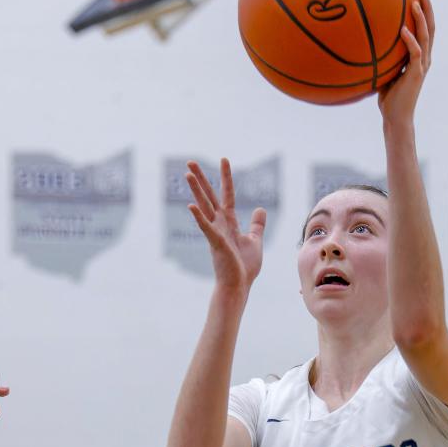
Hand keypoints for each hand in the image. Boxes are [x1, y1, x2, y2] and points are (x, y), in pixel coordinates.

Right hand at [185, 159, 265, 294]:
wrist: (238, 286)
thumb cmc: (244, 268)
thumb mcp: (255, 241)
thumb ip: (256, 225)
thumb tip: (260, 209)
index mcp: (229, 223)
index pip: (227, 195)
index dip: (226, 177)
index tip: (224, 159)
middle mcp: (219, 224)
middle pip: (209, 196)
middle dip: (201, 178)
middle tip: (190, 161)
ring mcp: (215, 233)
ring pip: (204, 207)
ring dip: (196, 190)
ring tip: (188, 174)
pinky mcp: (215, 243)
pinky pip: (205, 227)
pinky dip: (199, 217)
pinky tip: (190, 205)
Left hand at [378, 0, 432, 124]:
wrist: (396, 118)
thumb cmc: (388, 99)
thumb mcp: (385, 73)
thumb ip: (383, 58)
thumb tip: (368, 44)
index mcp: (419, 57)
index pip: (426, 30)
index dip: (425, 13)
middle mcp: (424, 58)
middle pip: (431, 27)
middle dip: (428, 7)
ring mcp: (422, 65)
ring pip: (427, 36)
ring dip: (422, 18)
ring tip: (416, 1)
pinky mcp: (416, 74)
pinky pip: (415, 52)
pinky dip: (410, 39)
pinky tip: (403, 28)